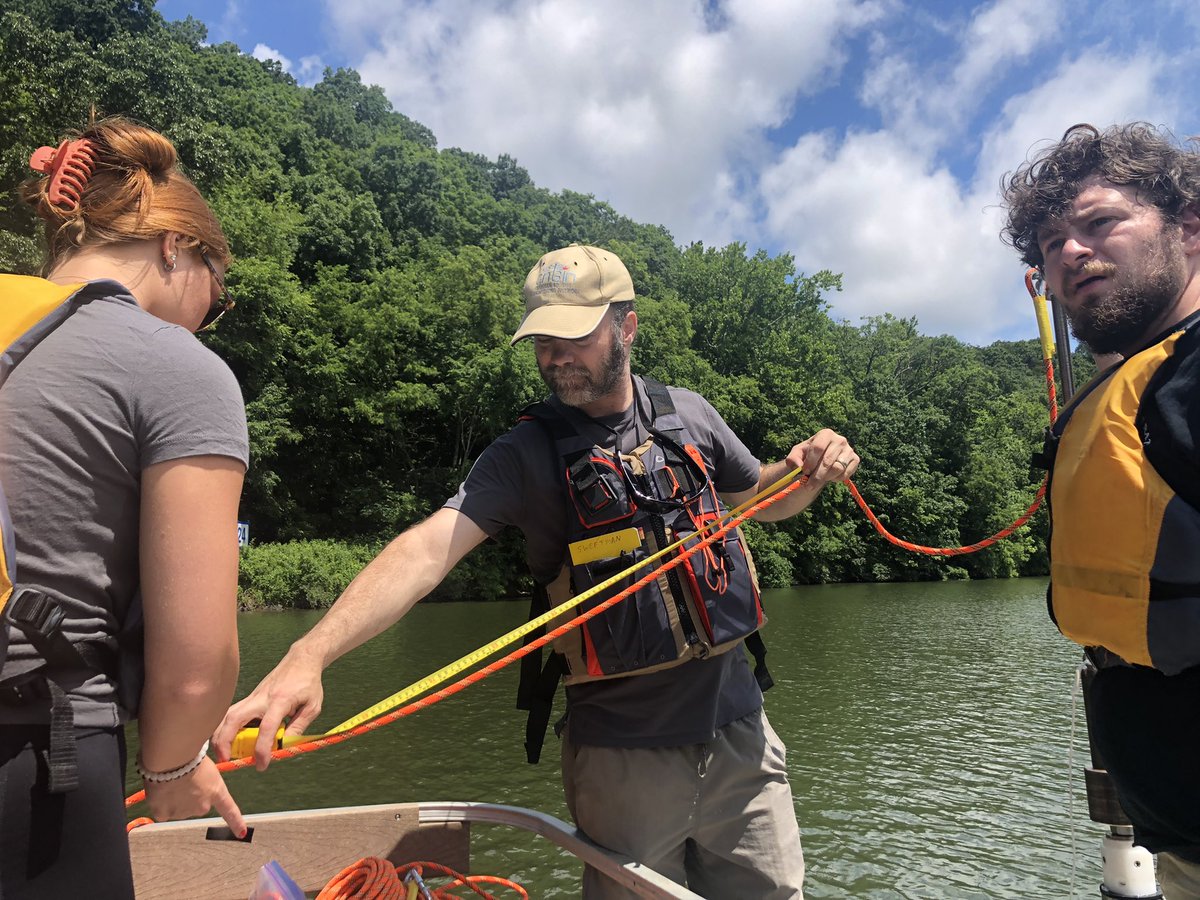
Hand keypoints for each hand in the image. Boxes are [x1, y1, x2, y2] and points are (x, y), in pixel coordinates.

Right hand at [143, 757, 246, 837]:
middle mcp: (202, 806)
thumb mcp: (205, 765)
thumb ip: (202, 780)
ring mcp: (183, 812)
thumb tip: (191, 783)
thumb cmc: (188, 754)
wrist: (171, 758)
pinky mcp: (165, 814)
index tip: (242, 833)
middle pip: (195, 805)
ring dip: (173, 798)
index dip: (236, 823)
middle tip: (182, 778)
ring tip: (170, 780)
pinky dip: (160, 803)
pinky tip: (160, 790)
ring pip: (177, 808)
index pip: (229, 810)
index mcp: (216, 791)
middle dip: (188, 795)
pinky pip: (162, 811)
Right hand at [211, 647, 324, 771]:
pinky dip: (226, 727)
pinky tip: (229, 739)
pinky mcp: (250, 697)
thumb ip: (298, 728)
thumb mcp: (312, 707)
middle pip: (234, 718)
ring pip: (228, 714)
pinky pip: (233, 713)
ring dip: (220, 734)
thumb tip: (283, 748)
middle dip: (224, 740)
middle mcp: (261, 698)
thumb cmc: (308, 683)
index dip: (262, 748)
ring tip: (222, 753)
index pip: (266, 727)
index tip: (261, 765)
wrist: (301, 660)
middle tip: (225, 759)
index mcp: (280, 700)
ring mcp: (253, 696)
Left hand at [786, 428, 859, 486]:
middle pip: (827, 461)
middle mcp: (840, 439)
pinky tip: (829, 476)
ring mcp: (849, 449)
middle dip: (816, 475)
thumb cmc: (807, 456)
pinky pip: (846, 473)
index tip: (805, 471)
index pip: (818, 447)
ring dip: (825, 478)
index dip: (811, 461)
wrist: (820, 461)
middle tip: (808, 485)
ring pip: (837, 468)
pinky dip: (836, 479)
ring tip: (818, 479)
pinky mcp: (855, 459)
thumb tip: (799, 466)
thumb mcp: (796, 455)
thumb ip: (793, 459)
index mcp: (825, 434)